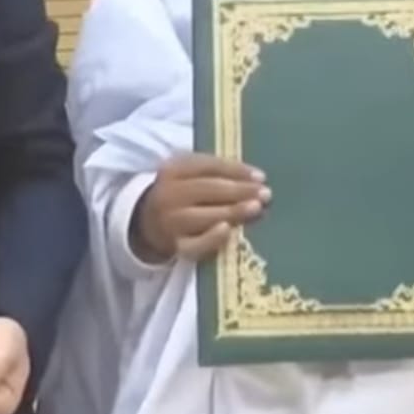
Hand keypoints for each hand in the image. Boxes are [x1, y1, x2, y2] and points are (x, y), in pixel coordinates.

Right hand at [134, 153, 269, 262]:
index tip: (261, 177)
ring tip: (256, 209)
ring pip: (204, 216)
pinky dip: (211, 238)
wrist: (147, 222)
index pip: (208, 166)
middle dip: (240, 191)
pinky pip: (195, 244)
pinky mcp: (175, 246)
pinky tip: (229, 231)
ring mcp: (170, 222)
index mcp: (174, 170)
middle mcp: (169, 194)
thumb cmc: (180, 193)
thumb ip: (215, 172)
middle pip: (208, 190)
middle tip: (266, 194)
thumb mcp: (187, 174)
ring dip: (233, 211)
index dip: (236, 170)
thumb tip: (254, 179)